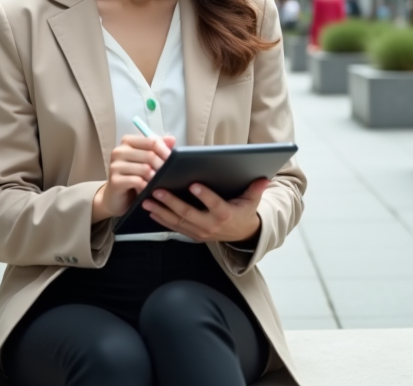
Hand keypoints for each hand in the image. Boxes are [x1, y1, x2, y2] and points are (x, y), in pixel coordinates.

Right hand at [92, 134, 175, 221]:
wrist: (118, 198)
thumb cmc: (135, 177)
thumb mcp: (147, 161)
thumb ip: (159, 149)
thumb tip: (171, 139)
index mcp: (128, 142)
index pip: (151, 141)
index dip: (165, 150)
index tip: (173, 160)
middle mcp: (119, 151)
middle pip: (150, 155)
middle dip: (162, 166)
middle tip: (168, 175)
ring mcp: (115, 166)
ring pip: (145, 169)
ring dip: (155, 179)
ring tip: (158, 184)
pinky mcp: (114, 180)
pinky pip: (137, 182)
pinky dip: (146, 187)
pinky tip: (147, 190)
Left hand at [142, 178, 269, 243]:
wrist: (242, 235)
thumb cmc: (244, 212)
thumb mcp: (252, 201)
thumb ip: (256, 189)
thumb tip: (266, 178)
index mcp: (225, 214)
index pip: (214, 205)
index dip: (204, 196)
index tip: (193, 184)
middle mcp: (211, 225)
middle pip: (188, 214)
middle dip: (171, 202)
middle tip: (157, 190)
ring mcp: (200, 232)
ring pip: (177, 222)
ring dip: (161, 211)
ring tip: (147, 201)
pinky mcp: (192, 235)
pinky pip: (174, 228)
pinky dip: (161, 220)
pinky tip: (150, 211)